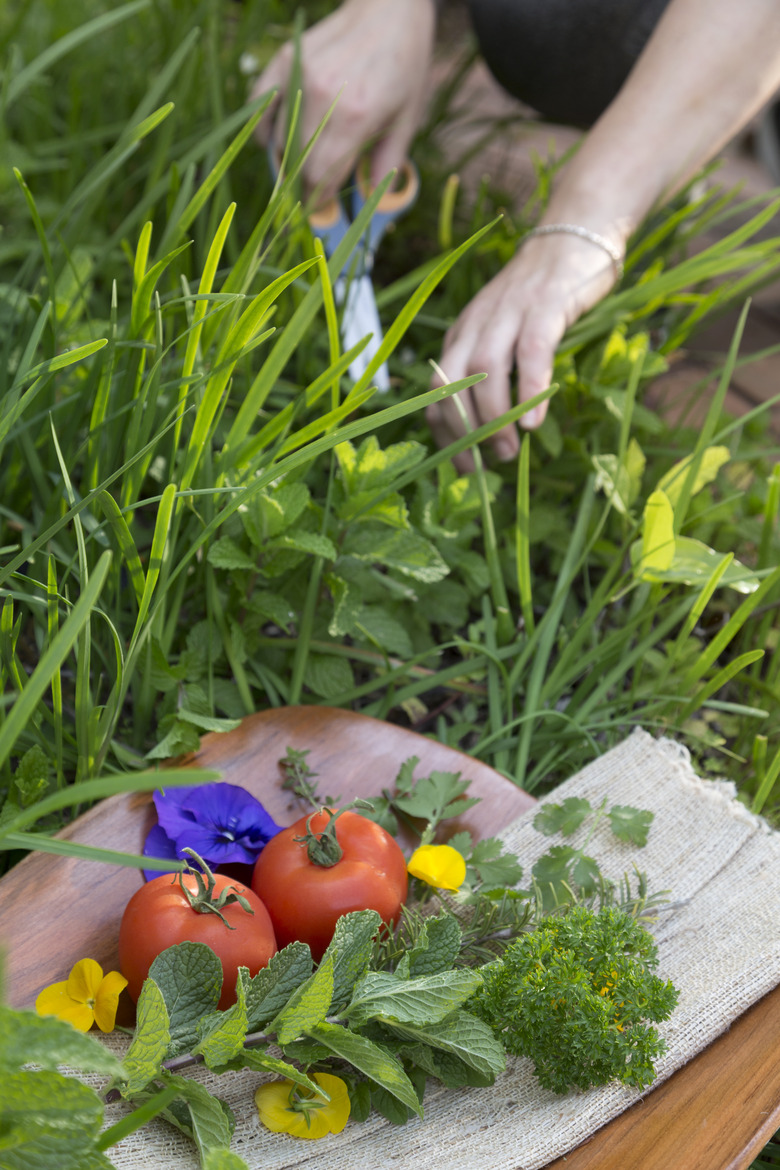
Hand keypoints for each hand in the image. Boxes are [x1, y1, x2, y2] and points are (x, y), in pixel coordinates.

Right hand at [252, 0, 435, 203]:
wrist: (389, 9)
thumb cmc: (404, 66)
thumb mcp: (406, 120)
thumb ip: (386, 165)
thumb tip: (369, 204)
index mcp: (355, 118)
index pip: (321, 177)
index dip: (315, 202)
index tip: (314, 214)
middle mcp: (322, 98)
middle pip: (298, 162)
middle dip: (300, 187)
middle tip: (303, 201)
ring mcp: (299, 76)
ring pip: (278, 137)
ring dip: (283, 161)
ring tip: (293, 174)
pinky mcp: (285, 59)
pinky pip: (262, 104)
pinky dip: (262, 128)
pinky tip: (269, 143)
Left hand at [427, 230, 620, 471]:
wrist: (576, 234)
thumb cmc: (546, 295)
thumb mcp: (509, 332)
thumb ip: (498, 369)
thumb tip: (498, 428)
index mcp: (464, 333)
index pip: (437, 389)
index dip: (446, 431)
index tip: (465, 465)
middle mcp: (477, 322)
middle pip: (450, 382)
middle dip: (462, 430)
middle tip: (485, 466)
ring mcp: (509, 311)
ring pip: (484, 370)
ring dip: (493, 417)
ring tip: (510, 450)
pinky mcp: (545, 304)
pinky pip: (530, 352)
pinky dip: (528, 389)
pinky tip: (535, 421)